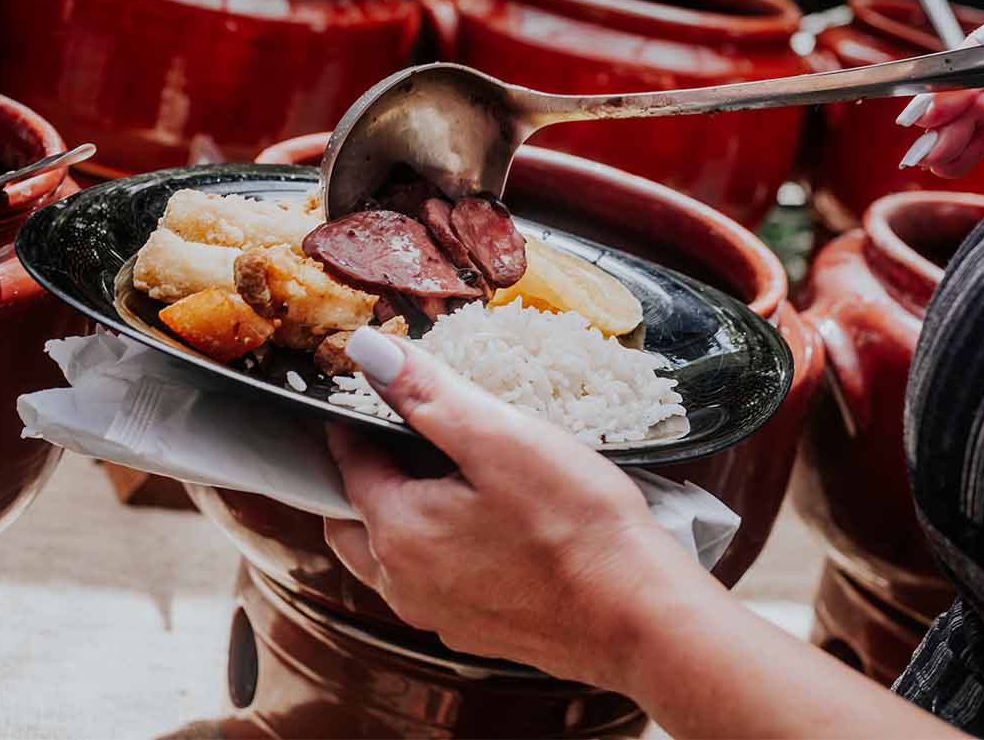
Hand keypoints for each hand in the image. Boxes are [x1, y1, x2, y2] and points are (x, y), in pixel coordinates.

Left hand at [323, 327, 715, 688]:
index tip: (380, 395)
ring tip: (445, 479)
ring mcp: (438, 616)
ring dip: (399, 519)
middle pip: (354, 519)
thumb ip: (426, 394)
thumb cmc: (576, 525)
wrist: (636, 614)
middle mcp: (403, 583)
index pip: (347, 464)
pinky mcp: (476, 632)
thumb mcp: (499, 437)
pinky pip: (433, 586)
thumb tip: (367, 350)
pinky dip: (439, 554)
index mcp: (396, 530)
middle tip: (404, 437)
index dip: (359, 422)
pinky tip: (484, 530)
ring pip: (390, 559)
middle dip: (367, 477)